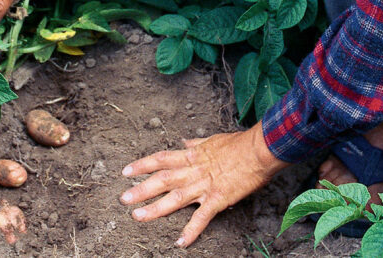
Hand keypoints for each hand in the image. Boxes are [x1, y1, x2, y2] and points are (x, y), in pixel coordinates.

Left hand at [119, 122, 289, 247]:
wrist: (259, 150)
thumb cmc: (239, 143)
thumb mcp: (213, 140)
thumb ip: (196, 144)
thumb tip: (184, 143)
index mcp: (191, 156)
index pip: (161, 159)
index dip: (142, 165)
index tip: (126, 171)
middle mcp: (193, 170)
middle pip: (162, 180)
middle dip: (141, 189)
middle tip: (123, 198)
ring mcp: (204, 186)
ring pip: (175, 198)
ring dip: (155, 208)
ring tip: (138, 217)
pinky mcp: (218, 199)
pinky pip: (202, 218)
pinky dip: (191, 231)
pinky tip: (181, 242)